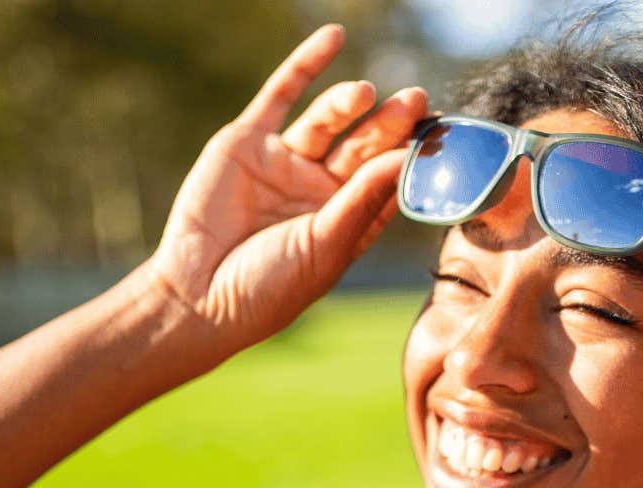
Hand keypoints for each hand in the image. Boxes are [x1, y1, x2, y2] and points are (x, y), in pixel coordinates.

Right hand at [146, 24, 427, 350]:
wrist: (197, 295)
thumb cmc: (270, 286)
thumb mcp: (327, 243)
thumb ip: (364, 196)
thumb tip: (408, 155)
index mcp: (349, 220)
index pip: (391, 178)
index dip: (416, 157)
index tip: (445, 137)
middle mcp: (321, 188)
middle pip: (366, 145)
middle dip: (393, 123)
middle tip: (417, 100)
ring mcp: (286, 162)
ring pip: (329, 121)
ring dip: (350, 102)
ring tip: (367, 93)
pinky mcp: (248, 141)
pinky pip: (282, 94)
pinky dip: (307, 64)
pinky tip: (333, 38)